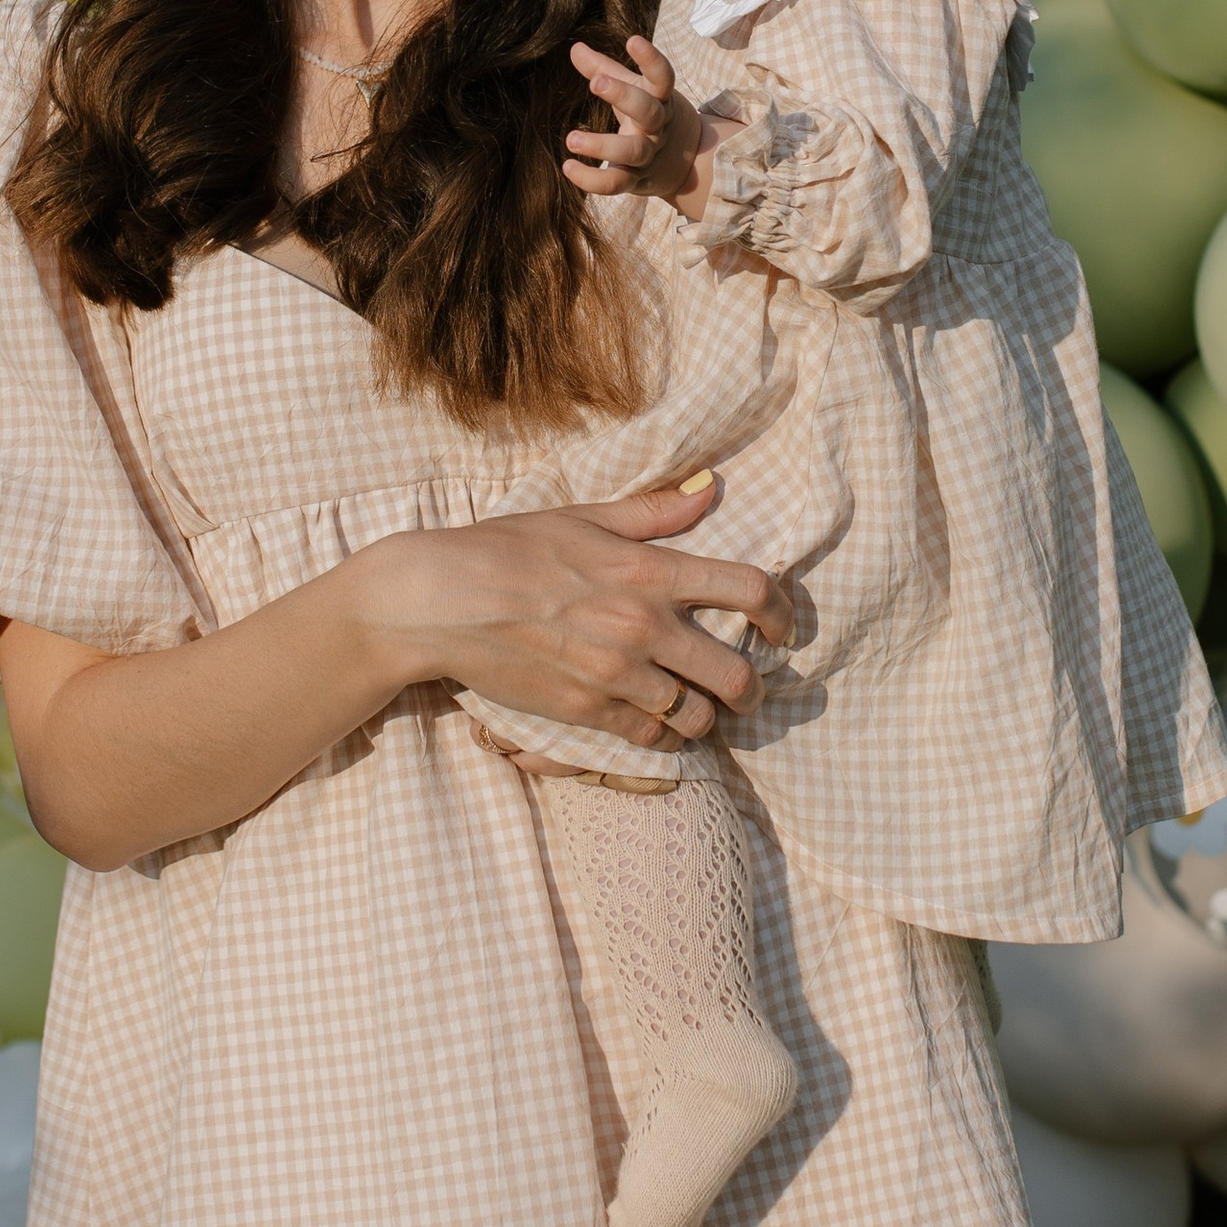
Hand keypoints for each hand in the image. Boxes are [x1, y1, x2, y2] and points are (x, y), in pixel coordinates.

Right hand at [358, 478, 793, 754]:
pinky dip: (665, 737)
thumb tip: (710, 488)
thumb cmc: (509, 547)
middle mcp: (643, 627)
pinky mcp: (586, 710)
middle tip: (748, 687)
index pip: (748, 589)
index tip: (784, 627)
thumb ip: (654, 512)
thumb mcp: (584, 516)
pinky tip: (660, 725)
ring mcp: (616, 675)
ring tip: (701, 709)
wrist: (442, 599)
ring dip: (708, 716)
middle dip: (753, 687)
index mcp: (649, 571)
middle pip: (736, 674)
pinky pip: (651, 738)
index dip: (783, 611)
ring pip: (698, 716)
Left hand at [563, 34, 693, 197]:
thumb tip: (574, 47)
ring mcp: (648, 155)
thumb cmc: (649, 114)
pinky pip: (615, 183)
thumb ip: (604, 70)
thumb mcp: (634, 90)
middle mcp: (658, 127)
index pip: (663, 77)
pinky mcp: (635, 179)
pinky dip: (591, 180)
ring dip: (602, 145)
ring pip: (632, 151)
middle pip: (649, 112)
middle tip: (595, 82)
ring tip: (571, 139)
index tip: (633, 40)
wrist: (681, 162)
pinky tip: (568, 167)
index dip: (651, 59)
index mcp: (660, 99)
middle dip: (624, 96)